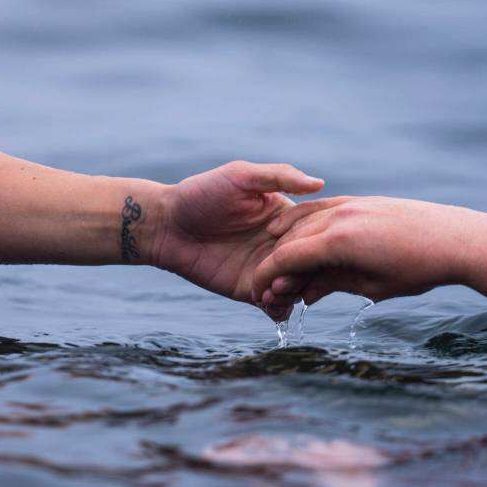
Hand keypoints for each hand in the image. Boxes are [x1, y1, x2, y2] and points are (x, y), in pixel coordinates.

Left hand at [151, 161, 323, 307]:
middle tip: (286, 274)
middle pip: (312, 266)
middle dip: (306, 273)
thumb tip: (319, 183)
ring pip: (297, 289)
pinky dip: (279, 310)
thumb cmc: (201, 193)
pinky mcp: (249, 290)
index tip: (307, 247)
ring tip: (274, 289)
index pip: (317, 233)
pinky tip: (266, 301)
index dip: (318, 242)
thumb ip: (279, 177)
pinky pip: (275, 307)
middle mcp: (281, 245)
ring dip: (293, 293)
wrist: (167, 225)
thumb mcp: (240, 176)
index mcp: (286, 217)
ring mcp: (266, 269)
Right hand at [252, 197, 472, 317]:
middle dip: (275, 263)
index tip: (259, 293)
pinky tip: (298, 233)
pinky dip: (304, 221)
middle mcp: (340, 217)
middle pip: (290, 239)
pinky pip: (321, 208)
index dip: (268, 276)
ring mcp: (350, 205)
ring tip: (280, 264)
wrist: (457, 238)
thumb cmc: (419, 269)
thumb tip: (303, 294)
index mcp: (339, 242)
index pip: (287, 258)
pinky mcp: (361, 201)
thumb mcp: (372, 286)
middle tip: (271, 286)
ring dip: (286, 242)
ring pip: (303, 220)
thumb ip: (331, 284)